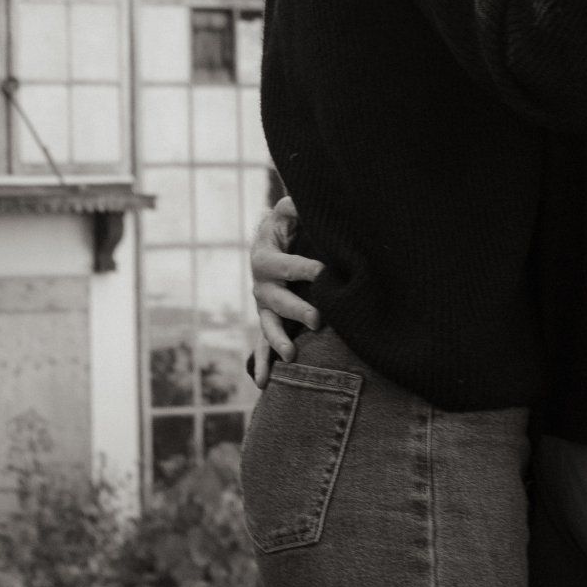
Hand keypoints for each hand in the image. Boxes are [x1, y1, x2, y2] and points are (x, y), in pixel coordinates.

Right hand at [249, 193, 322, 383]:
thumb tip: (297, 202)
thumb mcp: (285, 215)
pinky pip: (263, 346)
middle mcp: (262, 286)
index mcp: (265, 259)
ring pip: (269, 327)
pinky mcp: (269, 323)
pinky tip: (263, 383)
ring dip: (278, 342)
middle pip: (278, 301)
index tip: (325, 271)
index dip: (304, 268)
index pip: (285, 265)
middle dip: (297, 311)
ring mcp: (264, 308)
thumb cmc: (284, 228)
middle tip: (318, 319)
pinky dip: (263, 363)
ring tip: (291, 355)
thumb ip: (290, 209)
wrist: (270, 245)